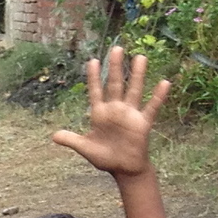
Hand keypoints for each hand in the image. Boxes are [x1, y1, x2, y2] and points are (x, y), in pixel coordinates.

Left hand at [50, 46, 170, 180]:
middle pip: (115, 84)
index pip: (95, 91)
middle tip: (116, 48)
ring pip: (134, 90)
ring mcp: (130, 115)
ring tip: (140, 57)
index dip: (93, 77)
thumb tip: (54, 136)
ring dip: (137, 75)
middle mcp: (115, 110)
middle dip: (115, 68)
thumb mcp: (85, 148)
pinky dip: (158, 96)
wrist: (123, 168)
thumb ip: (71, 140)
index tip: (92, 61)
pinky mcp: (143, 123)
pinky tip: (164, 83)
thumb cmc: (105, 157)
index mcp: (100, 114)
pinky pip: (152, 107)